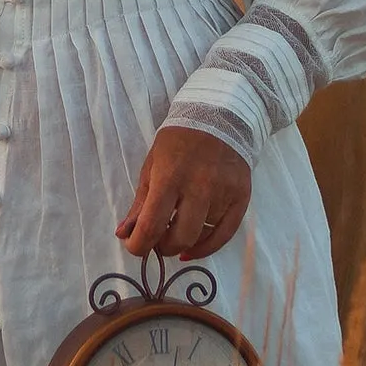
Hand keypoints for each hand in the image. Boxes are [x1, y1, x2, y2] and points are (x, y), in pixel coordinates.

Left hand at [116, 125, 251, 261]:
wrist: (219, 118)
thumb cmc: (178, 142)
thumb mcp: (151, 167)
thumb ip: (139, 204)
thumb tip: (123, 234)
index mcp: (170, 177)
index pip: (151, 225)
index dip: (138, 245)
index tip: (135, 245)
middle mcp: (199, 187)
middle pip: (179, 238)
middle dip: (162, 247)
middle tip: (157, 239)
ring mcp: (223, 193)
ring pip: (201, 237)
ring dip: (184, 241)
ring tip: (176, 229)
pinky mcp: (241, 197)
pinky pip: (224, 236)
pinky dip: (206, 247)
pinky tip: (193, 248)